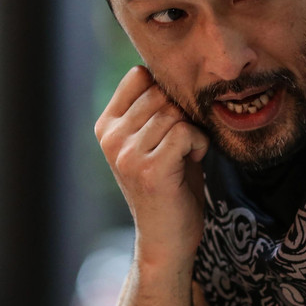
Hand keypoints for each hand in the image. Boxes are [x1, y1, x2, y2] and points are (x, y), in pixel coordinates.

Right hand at [96, 66, 210, 267]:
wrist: (167, 239)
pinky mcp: (148, 169)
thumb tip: (177, 66)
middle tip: (182, 144)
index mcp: (107, 125)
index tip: (172, 121)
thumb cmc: (171, 185)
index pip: (140, 75)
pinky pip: (184, 132)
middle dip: (183, 114)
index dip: (167, 92)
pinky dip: (198, 145)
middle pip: (161, 92)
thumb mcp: (155, 141)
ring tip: (185, 156)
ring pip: (175, 113)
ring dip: (193, 132)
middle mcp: (111, 137)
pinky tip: (192, 162)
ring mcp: (126, 153)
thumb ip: (157, 108)